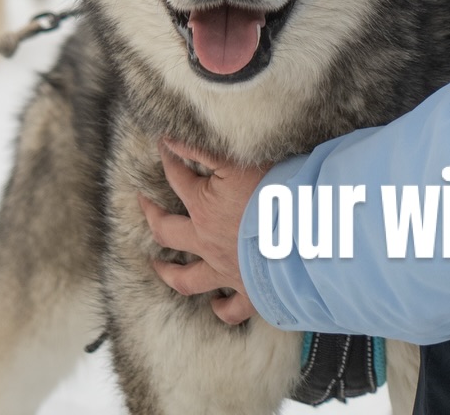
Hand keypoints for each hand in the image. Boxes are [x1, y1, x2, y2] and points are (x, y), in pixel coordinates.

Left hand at [139, 138, 270, 325]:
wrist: (304, 237)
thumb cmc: (274, 193)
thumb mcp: (236, 161)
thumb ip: (200, 149)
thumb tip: (168, 140)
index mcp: (203, 208)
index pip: (177, 179)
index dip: (168, 160)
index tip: (162, 147)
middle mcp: (207, 243)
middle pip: (167, 233)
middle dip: (152, 218)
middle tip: (144, 206)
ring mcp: (225, 270)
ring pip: (187, 279)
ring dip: (169, 273)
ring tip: (159, 267)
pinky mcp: (248, 292)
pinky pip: (231, 309)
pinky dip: (222, 309)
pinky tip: (216, 305)